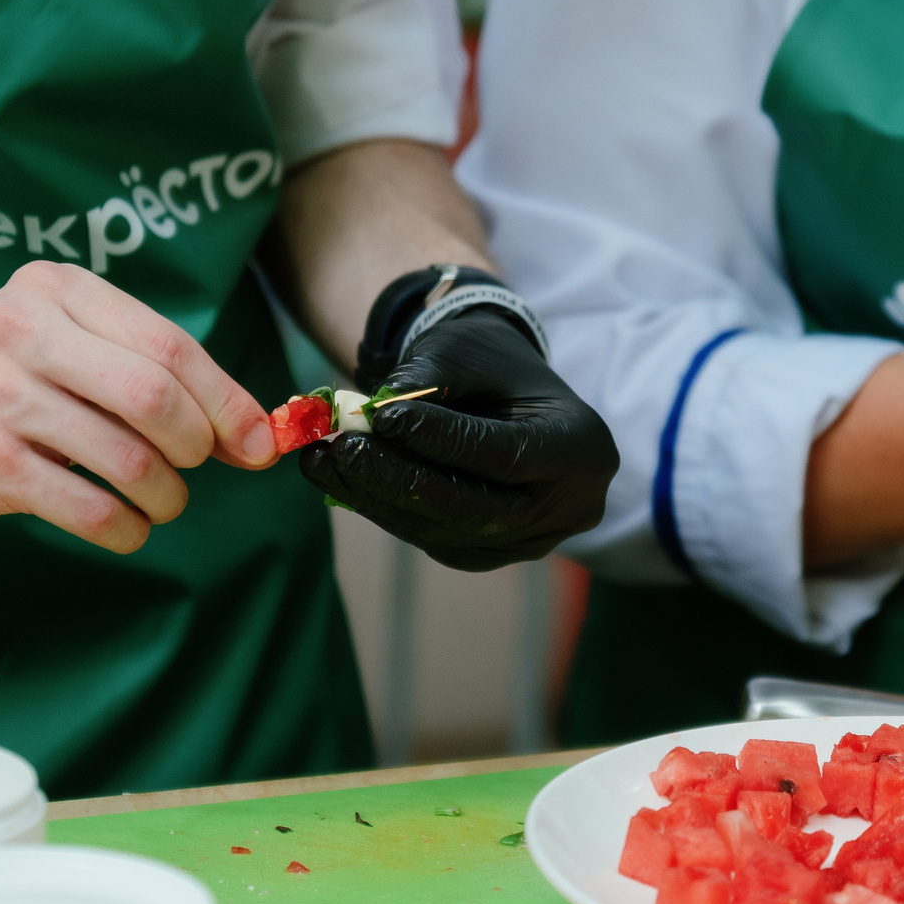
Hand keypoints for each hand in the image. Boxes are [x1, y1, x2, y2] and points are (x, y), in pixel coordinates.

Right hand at [0, 261, 274, 551]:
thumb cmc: (9, 381)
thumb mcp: (74, 348)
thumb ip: (157, 376)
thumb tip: (256, 433)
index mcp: (56, 290)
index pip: (170, 346)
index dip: (228, 401)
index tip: (258, 441)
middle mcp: (22, 331)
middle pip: (154, 397)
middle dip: (197, 444)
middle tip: (194, 465)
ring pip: (128, 459)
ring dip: (165, 494)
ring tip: (161, 499)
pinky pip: (89, 508)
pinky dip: (127, 527)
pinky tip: (127, 525)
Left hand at [298, 306, 617, 570]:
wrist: (503, 392)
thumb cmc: (487, 362)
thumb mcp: (464, 350)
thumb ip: (426, 381)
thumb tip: (371, 417)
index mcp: (581, 447)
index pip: (506, 455)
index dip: (442, 441)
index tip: (381, 418)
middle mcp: (569, 506)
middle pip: (476, 508)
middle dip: (399, 480)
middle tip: (339, 451)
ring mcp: (533, 540)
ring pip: (448, 531)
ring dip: (378, 499)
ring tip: (322, 460)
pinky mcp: (493, 553)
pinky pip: (436, 539)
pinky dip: (386, 511)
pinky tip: (343, 482)